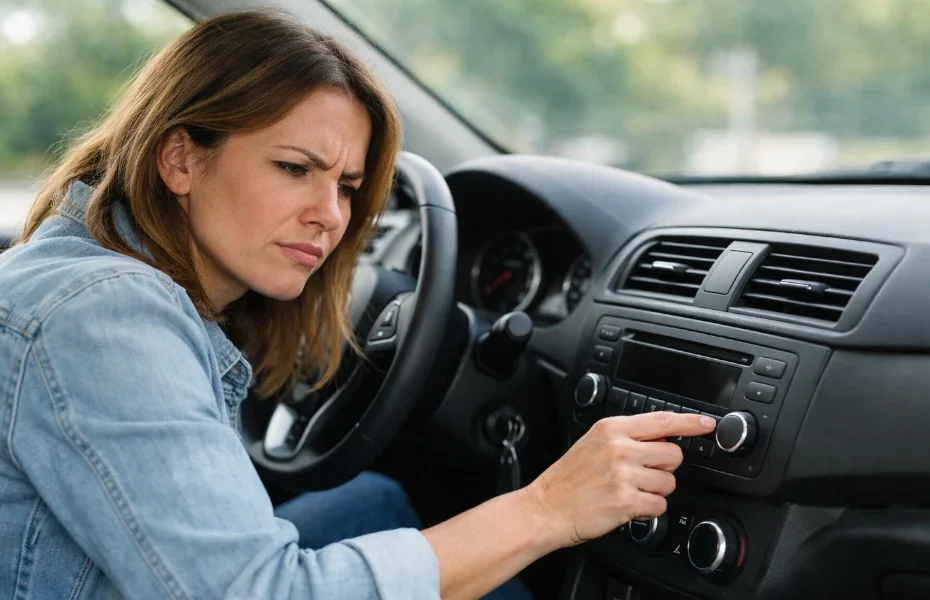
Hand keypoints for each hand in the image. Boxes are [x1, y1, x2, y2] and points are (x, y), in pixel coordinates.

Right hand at [523, 411, 714, 547]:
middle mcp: (619, 448)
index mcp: (611, 429)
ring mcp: (624, 475)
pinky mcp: (626, 501)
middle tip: (642, 476)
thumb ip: (625, 438)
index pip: (661, 421)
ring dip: (655, 492)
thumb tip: (661, 442)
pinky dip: (648, 510)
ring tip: (629, 492)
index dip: (690, 423)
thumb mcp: (592, 443)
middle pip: (673, 455)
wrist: (546, 507)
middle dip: (664, 469)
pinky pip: (659, 506)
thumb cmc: (568, 479)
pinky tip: (629, 507)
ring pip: (669, 483)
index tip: (707, 424)